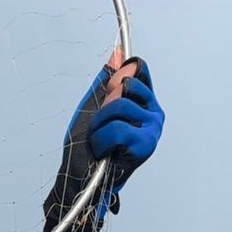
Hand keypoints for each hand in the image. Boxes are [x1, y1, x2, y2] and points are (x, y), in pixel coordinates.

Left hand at [48, 49, 163, 223]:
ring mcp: (153, 129)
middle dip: (102, 105)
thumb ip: (106, 80)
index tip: (105, 95)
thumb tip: (118, 52)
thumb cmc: (85, 146)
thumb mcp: (93, 107)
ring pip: (119, 106)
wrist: (77, 179)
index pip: (138, 69)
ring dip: (98, 125)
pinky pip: (118, 128)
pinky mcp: (146, 145)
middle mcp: (155, 114)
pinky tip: (103, 153)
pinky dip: (101, 140)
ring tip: (99, 143)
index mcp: (145, 102)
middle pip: (126, 84)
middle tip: (99, 128)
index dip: (117, 77)